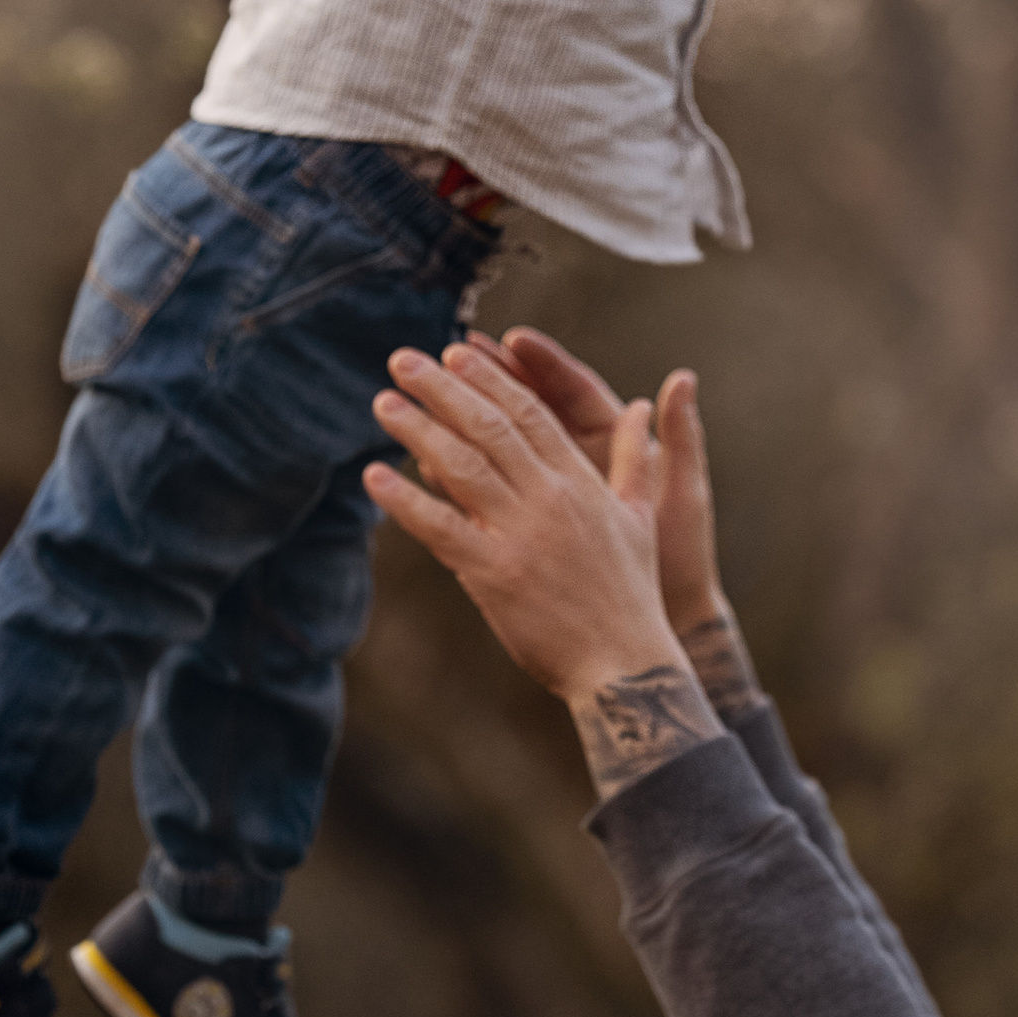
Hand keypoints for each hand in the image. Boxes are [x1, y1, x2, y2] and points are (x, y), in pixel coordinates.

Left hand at [367, 342, 688, 703]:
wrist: (625, 663)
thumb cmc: (633, 593)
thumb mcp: (640, 515)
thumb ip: (634, 458)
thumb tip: (643, 405)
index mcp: (581, 480)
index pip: (529, 412)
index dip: (489, 378)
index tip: (455, 353)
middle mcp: (550, 498)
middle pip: (489, 426)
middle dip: (442, 387)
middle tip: (402, 360)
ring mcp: (521, 535)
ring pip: (461, 466)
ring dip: (417, 429)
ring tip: (383, 403)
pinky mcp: (495, 574)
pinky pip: (441, 529)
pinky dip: (405, 501)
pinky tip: (374, 477)